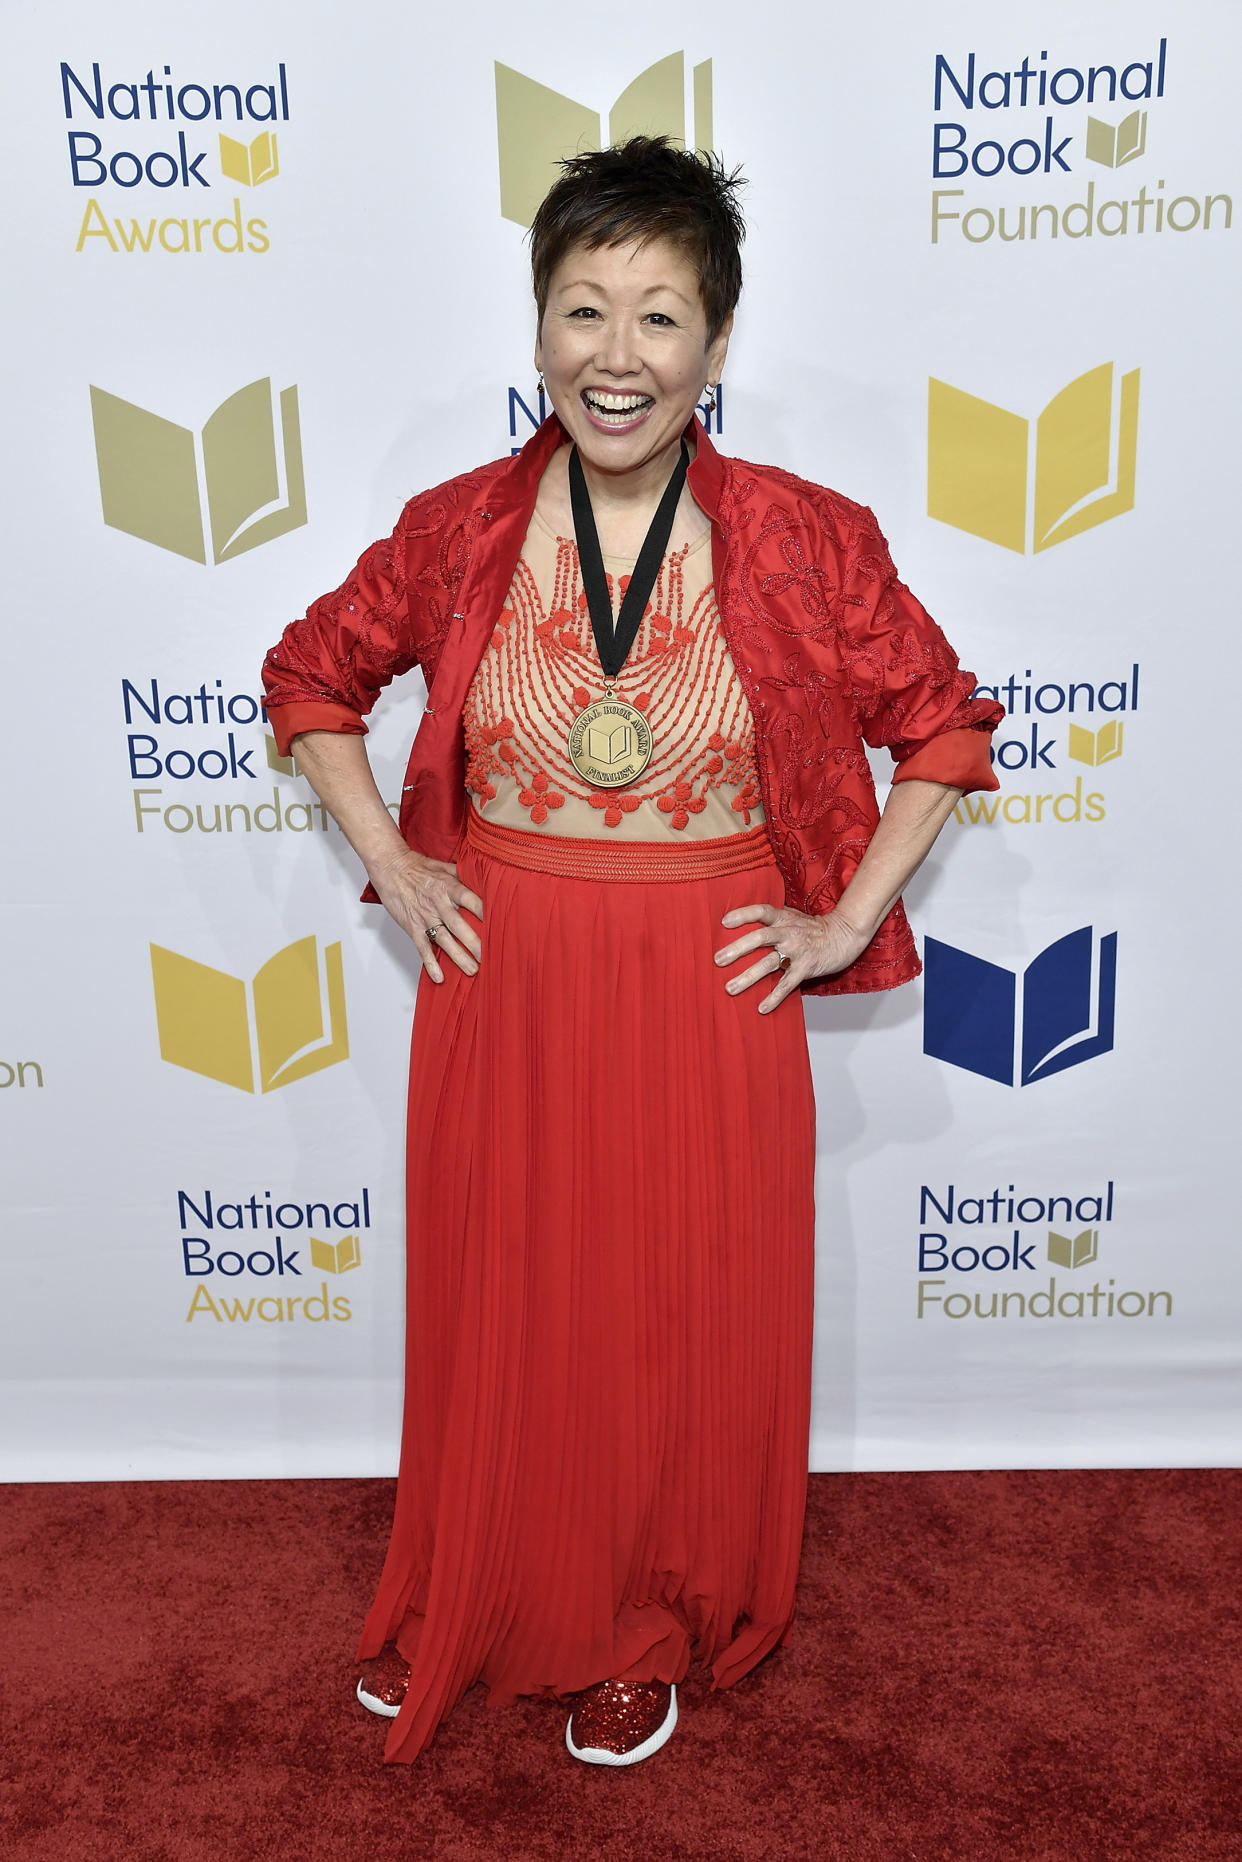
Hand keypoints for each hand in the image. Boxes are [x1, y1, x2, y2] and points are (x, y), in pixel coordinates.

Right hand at [369, 846, 482, 982]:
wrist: (389, 867)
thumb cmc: (416, 866)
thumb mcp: (443, 866)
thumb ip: (463, 875)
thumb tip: (484, 878)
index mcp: (449, 886)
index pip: (472, 901)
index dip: (487, 914)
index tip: (502, 926)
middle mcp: (439, 902)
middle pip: (461, 925)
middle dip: (476, 943)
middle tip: (491, 958)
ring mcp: (425, 916)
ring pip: (444, 939)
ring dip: (458, 957)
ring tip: (472, 970)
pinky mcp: (412, 926)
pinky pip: (422, 947)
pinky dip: (430, 963)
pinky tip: (439, 976)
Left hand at [714, 900, 871, 1012]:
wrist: (844, 935)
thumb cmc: (814, 928)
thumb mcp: (793, 917)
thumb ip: (773, 920)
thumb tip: (745, 924)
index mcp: (784, 918)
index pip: (761, 911)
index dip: (743, 915)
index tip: (724, 922)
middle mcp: (789, 932)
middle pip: (760, 937)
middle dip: (737, 949)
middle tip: (718, 960)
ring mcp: (797, 950)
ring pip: (769, 963)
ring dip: (748, 977)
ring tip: (730, 988)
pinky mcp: (806, 967)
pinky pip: (787, 984)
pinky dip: (774, 997)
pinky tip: (762, 1008)